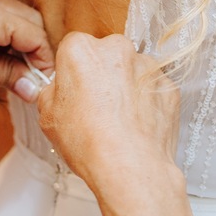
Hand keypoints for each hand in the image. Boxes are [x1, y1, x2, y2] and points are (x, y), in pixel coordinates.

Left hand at [0, 0, 53, 105]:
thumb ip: (10, 75)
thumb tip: (33, 84)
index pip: (34, 32)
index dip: (44, 59)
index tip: (44, 80)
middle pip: (24, 17)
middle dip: (31, 46)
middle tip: (29, 76)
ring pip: (5, 11)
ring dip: (12, 37)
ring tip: (7, 67)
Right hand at [37, 33, 180, 194]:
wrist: (131, 167)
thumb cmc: (88, 141)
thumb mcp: (47, 115)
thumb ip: (52, 91)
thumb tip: (60, 89)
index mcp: (81, 49)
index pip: (73, 48)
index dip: (72, 72)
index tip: (74, 90)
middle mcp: (116, 48)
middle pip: (105, 55)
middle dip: (101, 75)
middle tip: (95, 107)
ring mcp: (146, 66)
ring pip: (131, 71)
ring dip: (125, 87)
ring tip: (118, 120)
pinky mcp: (168, 85)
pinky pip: (152, 88)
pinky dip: (145, 101)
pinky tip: (136, 125)